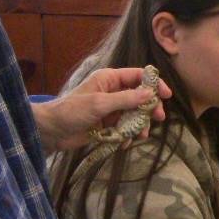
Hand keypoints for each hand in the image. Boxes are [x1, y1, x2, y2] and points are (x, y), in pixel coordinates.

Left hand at [35, 66, 169, 153]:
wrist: (52, 131)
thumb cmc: (72, 111)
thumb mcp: (100, 103)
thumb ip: (126, 99)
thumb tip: (150, 94)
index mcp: (110, 79)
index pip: (137, 76)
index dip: (154, 84)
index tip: (166, 95)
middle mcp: (112, 91)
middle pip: (139, 96)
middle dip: (149, 107)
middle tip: (158, 118)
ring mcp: (111, 108)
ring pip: (134, 113)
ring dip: (139, 124)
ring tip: (140, 135)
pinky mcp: (107, 124)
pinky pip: (125, 127)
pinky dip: (128, 134)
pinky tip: (126, 143)